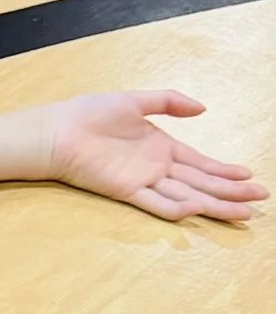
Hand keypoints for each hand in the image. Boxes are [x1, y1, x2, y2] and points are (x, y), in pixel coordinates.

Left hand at [43, 89, 264, 222]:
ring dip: (214, 204)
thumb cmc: (88, 114)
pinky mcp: (124, 190)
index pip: (200, 163)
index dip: (224, 171)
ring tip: (241, 213)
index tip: (249, 176)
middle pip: (201, 183)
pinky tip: (196, 209)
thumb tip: (203, 108)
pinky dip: (175, 208)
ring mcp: (142, 181)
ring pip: (186, 196)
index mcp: (161, 147)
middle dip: (230, 192)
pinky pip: (154, 202)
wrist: (57, 131)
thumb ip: (169, 101)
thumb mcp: (136, 100)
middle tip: (259, 200)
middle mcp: (156, 167)